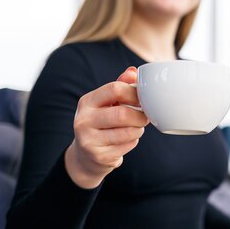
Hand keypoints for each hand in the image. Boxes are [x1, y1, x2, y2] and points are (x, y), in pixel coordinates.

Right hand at [65, 66, 148, 188]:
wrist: (85, 156)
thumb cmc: (101, 123)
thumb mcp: (106, 103)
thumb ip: (120, 86)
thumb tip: (134, 71)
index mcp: (87, 102)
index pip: (115, 89)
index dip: (134, 92)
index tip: (142, 98)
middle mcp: (84, 120)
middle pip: (123, 113)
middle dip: (140, 116)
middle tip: (145, 117)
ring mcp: (89, 140)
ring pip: (128, 131)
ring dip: (138, 129)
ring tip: (134, 128)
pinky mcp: (100, 156)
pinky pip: (128, 146)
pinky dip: (133, 142)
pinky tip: (126, 141)